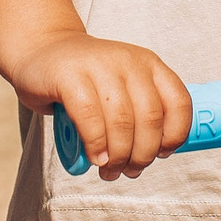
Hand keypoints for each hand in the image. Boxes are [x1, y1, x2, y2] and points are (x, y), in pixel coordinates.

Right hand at [0, 29, 191, 180]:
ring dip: (119, 156)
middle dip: (143, 154)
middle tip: (129, 170)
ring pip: (122, 121)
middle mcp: (128, 61)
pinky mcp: (68, 75)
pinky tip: (95, 157)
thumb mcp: (123, 87)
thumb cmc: (86, 80)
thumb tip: (156, 153)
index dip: (174, 135)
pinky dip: (96, 144)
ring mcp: (98, 65)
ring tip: (110, 170)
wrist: (42, 50)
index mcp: (148, 64)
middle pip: (150, 118)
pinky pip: (90, 117)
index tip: (162, 154)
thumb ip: (141, 111)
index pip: (178, 101)